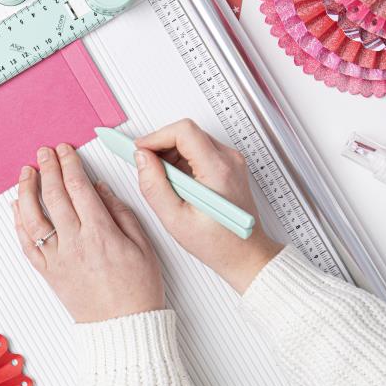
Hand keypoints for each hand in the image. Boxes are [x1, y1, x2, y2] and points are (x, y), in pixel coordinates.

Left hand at [12, 143, 164, 323]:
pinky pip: (27, 245)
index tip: (65, 150)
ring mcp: (58, 259)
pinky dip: (18, 224)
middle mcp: (75, 243)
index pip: (78, 188)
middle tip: (44, 152)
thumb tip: (100, 188)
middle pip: (54, 196)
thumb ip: (120, 213)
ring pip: (33, 218)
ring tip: (26, 173)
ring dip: (26, 191)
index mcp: (100, 233)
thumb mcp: (143, 246)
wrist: (124, 329)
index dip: (69, 164)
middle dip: (47, 168)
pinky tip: (17, 207)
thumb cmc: (138, 290)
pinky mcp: (48, 274)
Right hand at [134, 119, 281, 293]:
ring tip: (163, 181)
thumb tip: (142, 158)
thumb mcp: (175, 219)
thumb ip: (154, 185)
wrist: (246, 254)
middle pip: (187, 133)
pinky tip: (176, 184)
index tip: (140, 149)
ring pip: (192, 139)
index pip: (183, 131)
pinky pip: (200, 150)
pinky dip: (182, 161)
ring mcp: (231, 161)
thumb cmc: (218, 243)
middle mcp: (229, 160)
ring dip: (171, 154)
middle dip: (161, 145)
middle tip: (146, 165)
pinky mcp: (229, 166)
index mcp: (218, 170)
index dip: (156, 136)